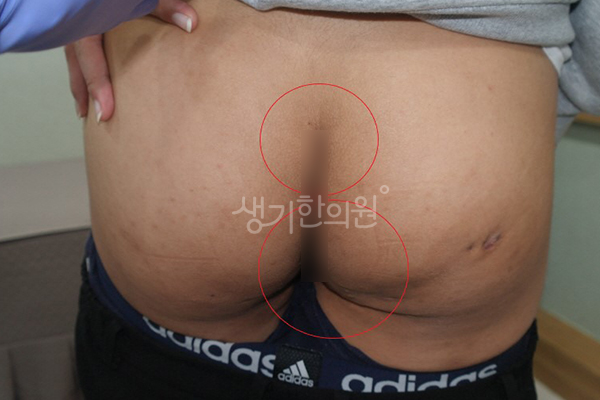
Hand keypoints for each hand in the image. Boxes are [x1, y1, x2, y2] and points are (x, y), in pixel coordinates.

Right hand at [64, 0, 197, 122]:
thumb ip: (164, 4)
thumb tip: (192, 24)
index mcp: (88, 18)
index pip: (90, 59)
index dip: (97, 88)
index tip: (104, 114)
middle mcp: (77, 21)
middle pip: (77, 64)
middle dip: (85, 92)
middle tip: (95, 118)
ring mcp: (75, 20)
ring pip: (73, 56)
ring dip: (81, 81)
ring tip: (86, 105)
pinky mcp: (80, 17)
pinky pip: (76, 46)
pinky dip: (82, 64)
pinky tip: (89, 75)